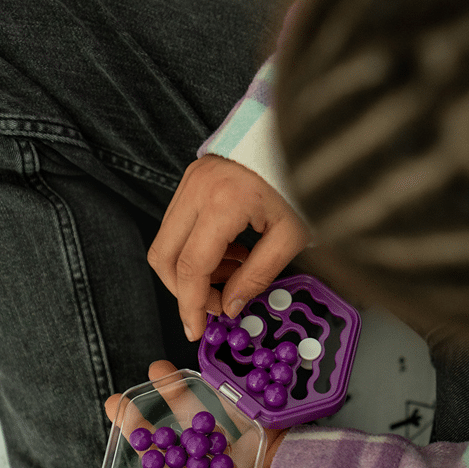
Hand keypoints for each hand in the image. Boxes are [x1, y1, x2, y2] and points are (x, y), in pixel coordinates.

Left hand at [84, 360, 287, 467]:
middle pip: (165, 451)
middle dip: (138, 429)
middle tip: (114, 404)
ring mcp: (228, 451)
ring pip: (190, 423)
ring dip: (167, 399)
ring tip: (147, 374)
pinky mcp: (249, 429)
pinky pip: (221, 407)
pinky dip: (205, 390)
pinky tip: (186, 373)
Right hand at [147, 155, 309, 340]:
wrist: (301, 138)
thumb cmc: (303, 182)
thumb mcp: (291, 237)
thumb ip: (258, 276)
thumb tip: (232, 306)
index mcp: (224, 202)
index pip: (191, 267)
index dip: (190, 305)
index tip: (196, 330)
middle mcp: (197, 189)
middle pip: (165, 257)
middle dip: (185, 292)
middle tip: (217, 306)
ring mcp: (190, 181)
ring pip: (167, 243)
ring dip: (193, 271)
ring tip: (234, 275)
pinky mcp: (191, 179)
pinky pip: (178, 227)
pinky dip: (197, 250)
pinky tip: (230, 255)